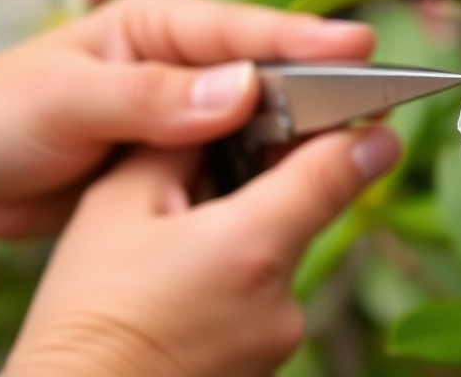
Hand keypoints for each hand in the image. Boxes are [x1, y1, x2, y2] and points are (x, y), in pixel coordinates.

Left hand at [0, 0, 373, 240]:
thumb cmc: (0, 112)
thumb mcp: (67, 99)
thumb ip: (149, 96)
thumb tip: (239, 92)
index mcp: (160, 23)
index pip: (245, 28)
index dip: (305, 39)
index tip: (360, 48)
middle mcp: (184, 61)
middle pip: (270, 71)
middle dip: (322, 88)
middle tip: (380, 105)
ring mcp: (189, 109)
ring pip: (262, 119)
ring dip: (301, 135)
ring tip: (356, 149)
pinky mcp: (184, 155)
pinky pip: (240, 160)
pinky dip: (268, 171)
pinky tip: (299, 187)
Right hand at [2, 128, 399, 376]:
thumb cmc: (87, 315)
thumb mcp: (116, 207)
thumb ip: (180, 147)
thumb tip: (224, 110)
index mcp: (253, 245)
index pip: (334, 173)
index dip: (357, 137)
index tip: (374, 122)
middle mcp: (284, 298)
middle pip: (303, 212)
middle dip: (266, 186)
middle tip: (205, 181)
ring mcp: (279, 337)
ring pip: (279, 257)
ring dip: (247, 236)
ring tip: (175, 249)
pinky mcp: (268, 364)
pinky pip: (265, 298)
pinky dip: (237, 280)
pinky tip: (183, 288)